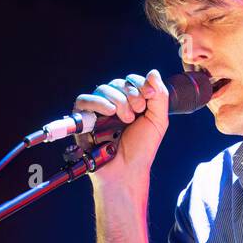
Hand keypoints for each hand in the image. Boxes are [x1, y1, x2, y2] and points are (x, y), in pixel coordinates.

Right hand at [74, 69, 170, 192]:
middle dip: (130, 94)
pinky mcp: (83, 120)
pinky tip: (109, 111)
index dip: (140, 84)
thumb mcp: (158, 120)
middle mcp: (113, 105)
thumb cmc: (142, 149)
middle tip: (137, 112)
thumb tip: (153, 72)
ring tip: (126, 119)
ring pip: (102, 89)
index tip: (149, 98)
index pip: (131, 80)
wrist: (127, 170)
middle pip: (117, 83)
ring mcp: (97, 112)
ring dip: (117, 100)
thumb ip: (159, 96)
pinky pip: (84, 100)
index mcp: (130, 103)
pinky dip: (97, 102)